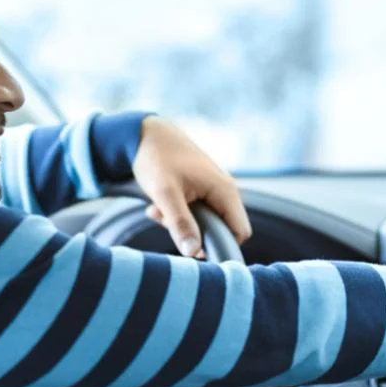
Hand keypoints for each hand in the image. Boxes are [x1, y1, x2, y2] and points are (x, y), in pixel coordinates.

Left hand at [133, 116, 251, 256]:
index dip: (222, 247)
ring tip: (157, 211)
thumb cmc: (157, 158)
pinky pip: (195, 213)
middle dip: (193, 234)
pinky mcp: (200, 190)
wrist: (145, 134)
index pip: (240, 232)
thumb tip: (193, 252)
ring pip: (204, 222)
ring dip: (180, 224)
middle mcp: (225, 191)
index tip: (193, 251)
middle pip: (220, 230)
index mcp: (225, 191)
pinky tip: (157, 206)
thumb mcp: (165, 193)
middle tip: (166, 223)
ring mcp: (213, 190)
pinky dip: (176, 214)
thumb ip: (180, 223)